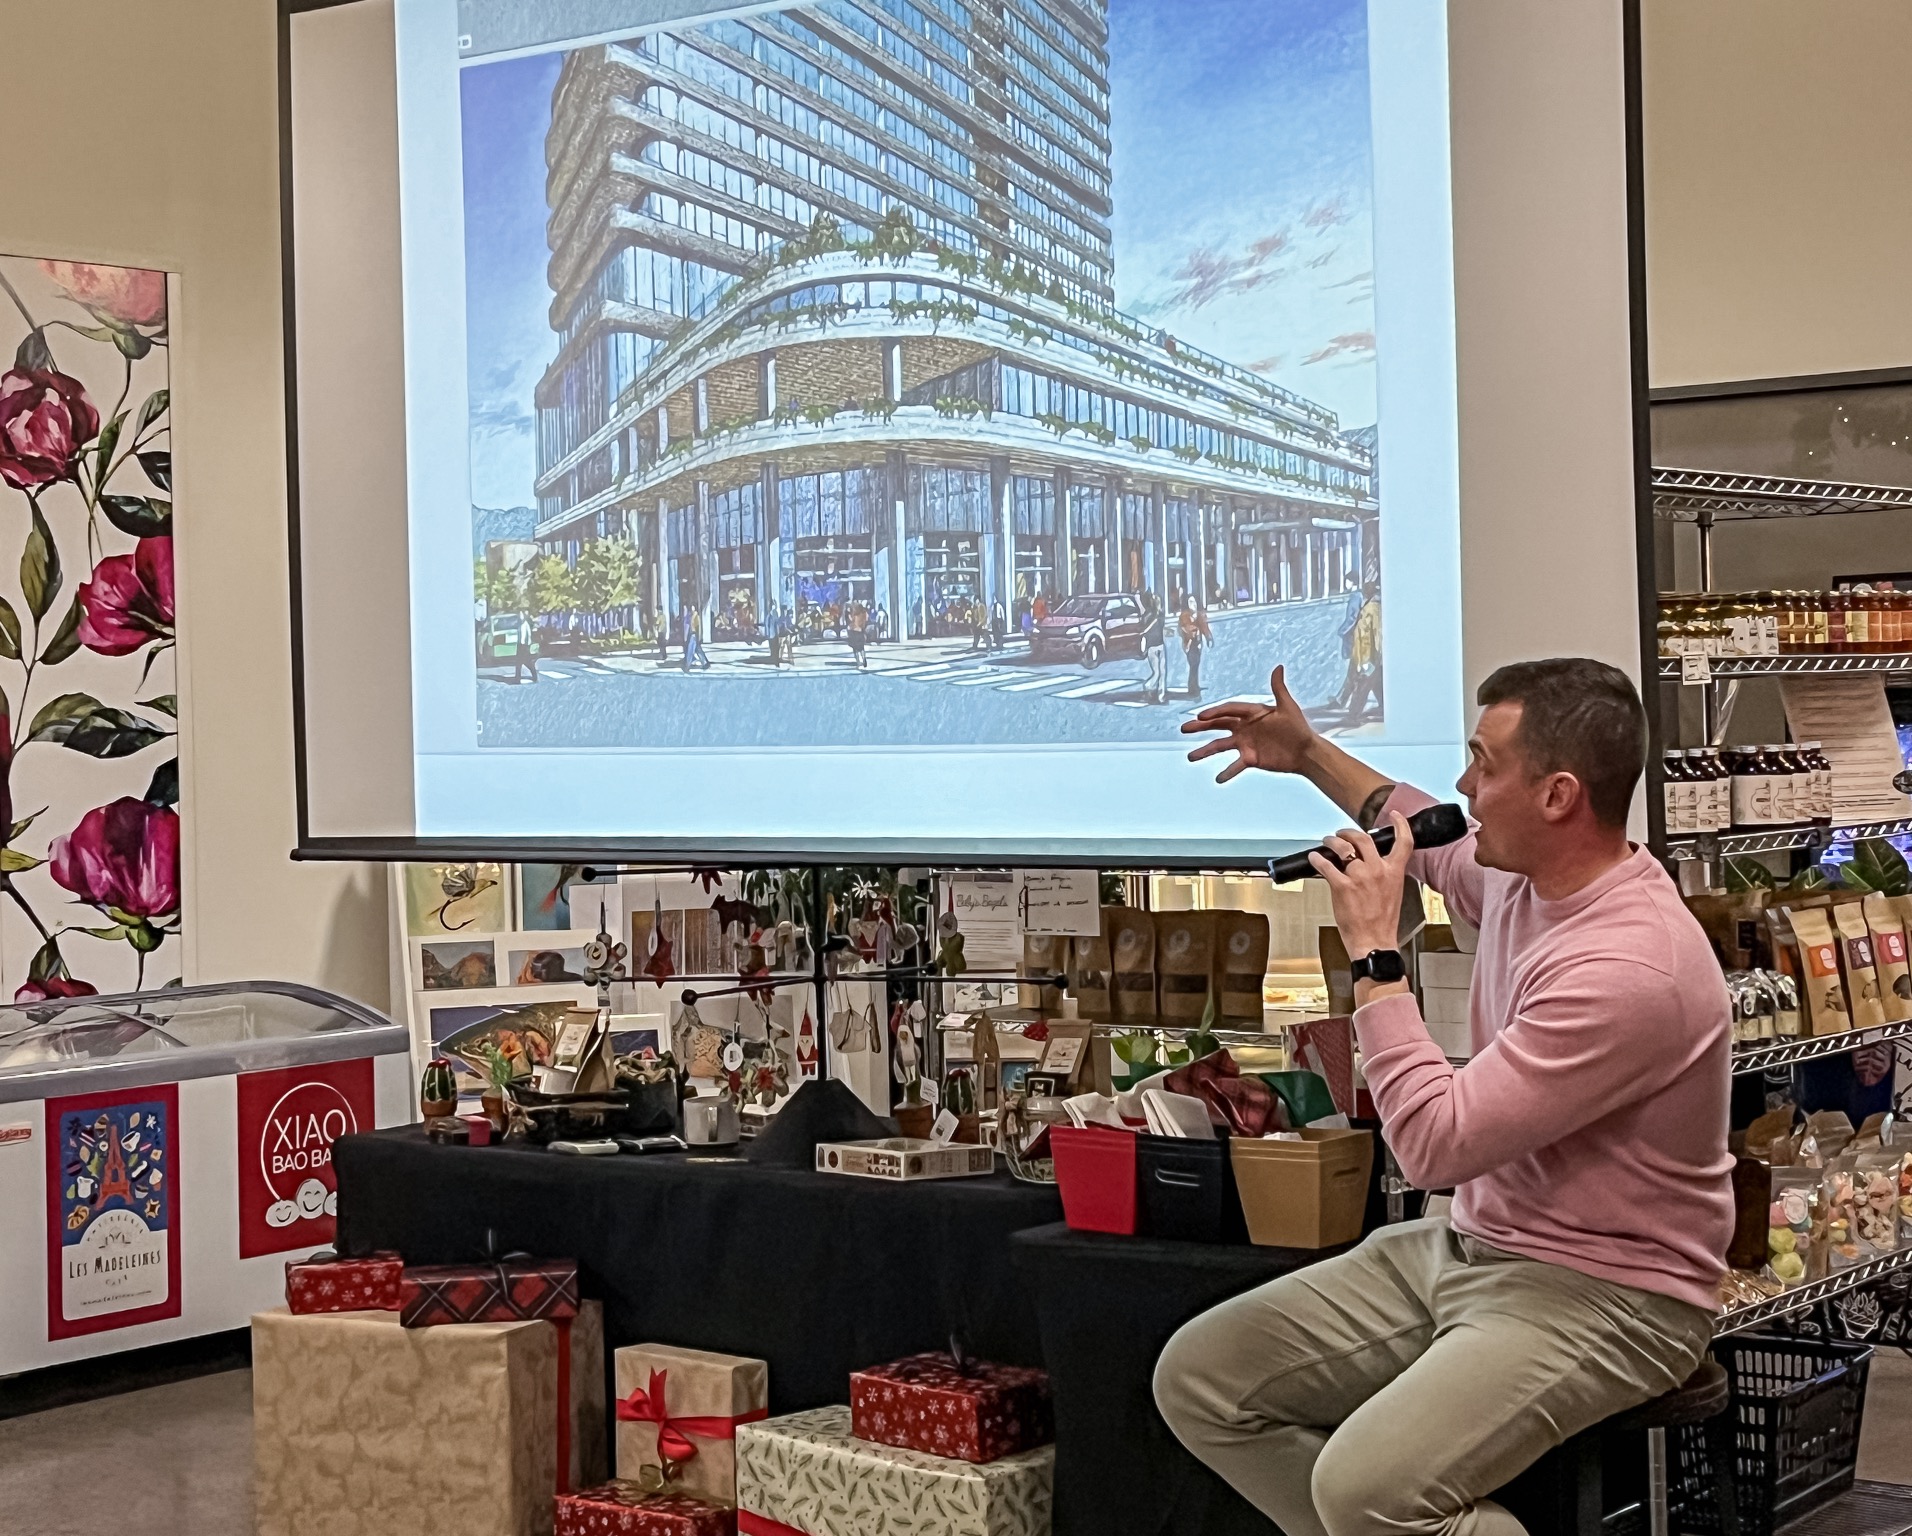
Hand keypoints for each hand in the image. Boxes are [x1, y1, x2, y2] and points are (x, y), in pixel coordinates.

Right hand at [1181, 664, 1315, 781]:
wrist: (1306, 751)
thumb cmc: (1298, 728)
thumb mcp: (1288, 707)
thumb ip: (1279, 688)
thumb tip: (1279, 667)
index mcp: (1251, 713)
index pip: (1228, 710)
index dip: (1214, 712)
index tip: (1201, 717)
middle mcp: (1245, 727)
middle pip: (1218, 725)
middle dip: (1201, 727)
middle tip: (1184, 728)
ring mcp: (1245, 744)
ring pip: (1220, 746)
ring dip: (1205, 751)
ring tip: (1191, 757)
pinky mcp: (1250, 759)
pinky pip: (1235, 766)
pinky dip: (1227, 772)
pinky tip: (1218, 779)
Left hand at [1309, 811, 1413, 957]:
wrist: (1374, 942)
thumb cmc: (1382, 922)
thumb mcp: (1393, 893)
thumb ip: (1386, 874)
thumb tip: (1372, 863)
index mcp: (1394, 872)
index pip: (1404, 841)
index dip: (1400, 824)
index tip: (1394, 815)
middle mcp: (1378, 870)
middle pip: (1363, 838)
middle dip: (1349, 832)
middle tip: (1342, 834)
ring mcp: (1360, 877)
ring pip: (1343, 847)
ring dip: (1332, 842)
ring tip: (1327, 843)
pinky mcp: (1342, 886)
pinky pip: (1325, 865)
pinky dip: (1317, 858)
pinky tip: (1314, 858)